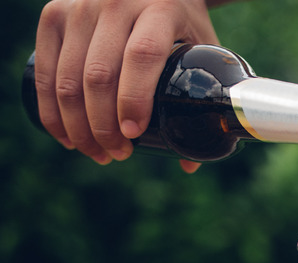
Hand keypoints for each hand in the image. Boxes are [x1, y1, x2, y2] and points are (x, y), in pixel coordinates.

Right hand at [34, 0, 220, 171]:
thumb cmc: (182, 22)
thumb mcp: (202, 45)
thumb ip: (203, 95)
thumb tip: (190, 163)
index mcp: (160, 9)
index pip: (142, 56)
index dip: (135, 99)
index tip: (134, 135)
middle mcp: (117, 3)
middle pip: (100, 74)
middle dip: (105, 126)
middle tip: (118, 154)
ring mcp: (80, 7)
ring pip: (69, 77)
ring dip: (78, 126)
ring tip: (97, 152)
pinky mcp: (54, 14)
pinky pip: (46, 69)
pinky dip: (52, 110)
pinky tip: (67, 136)